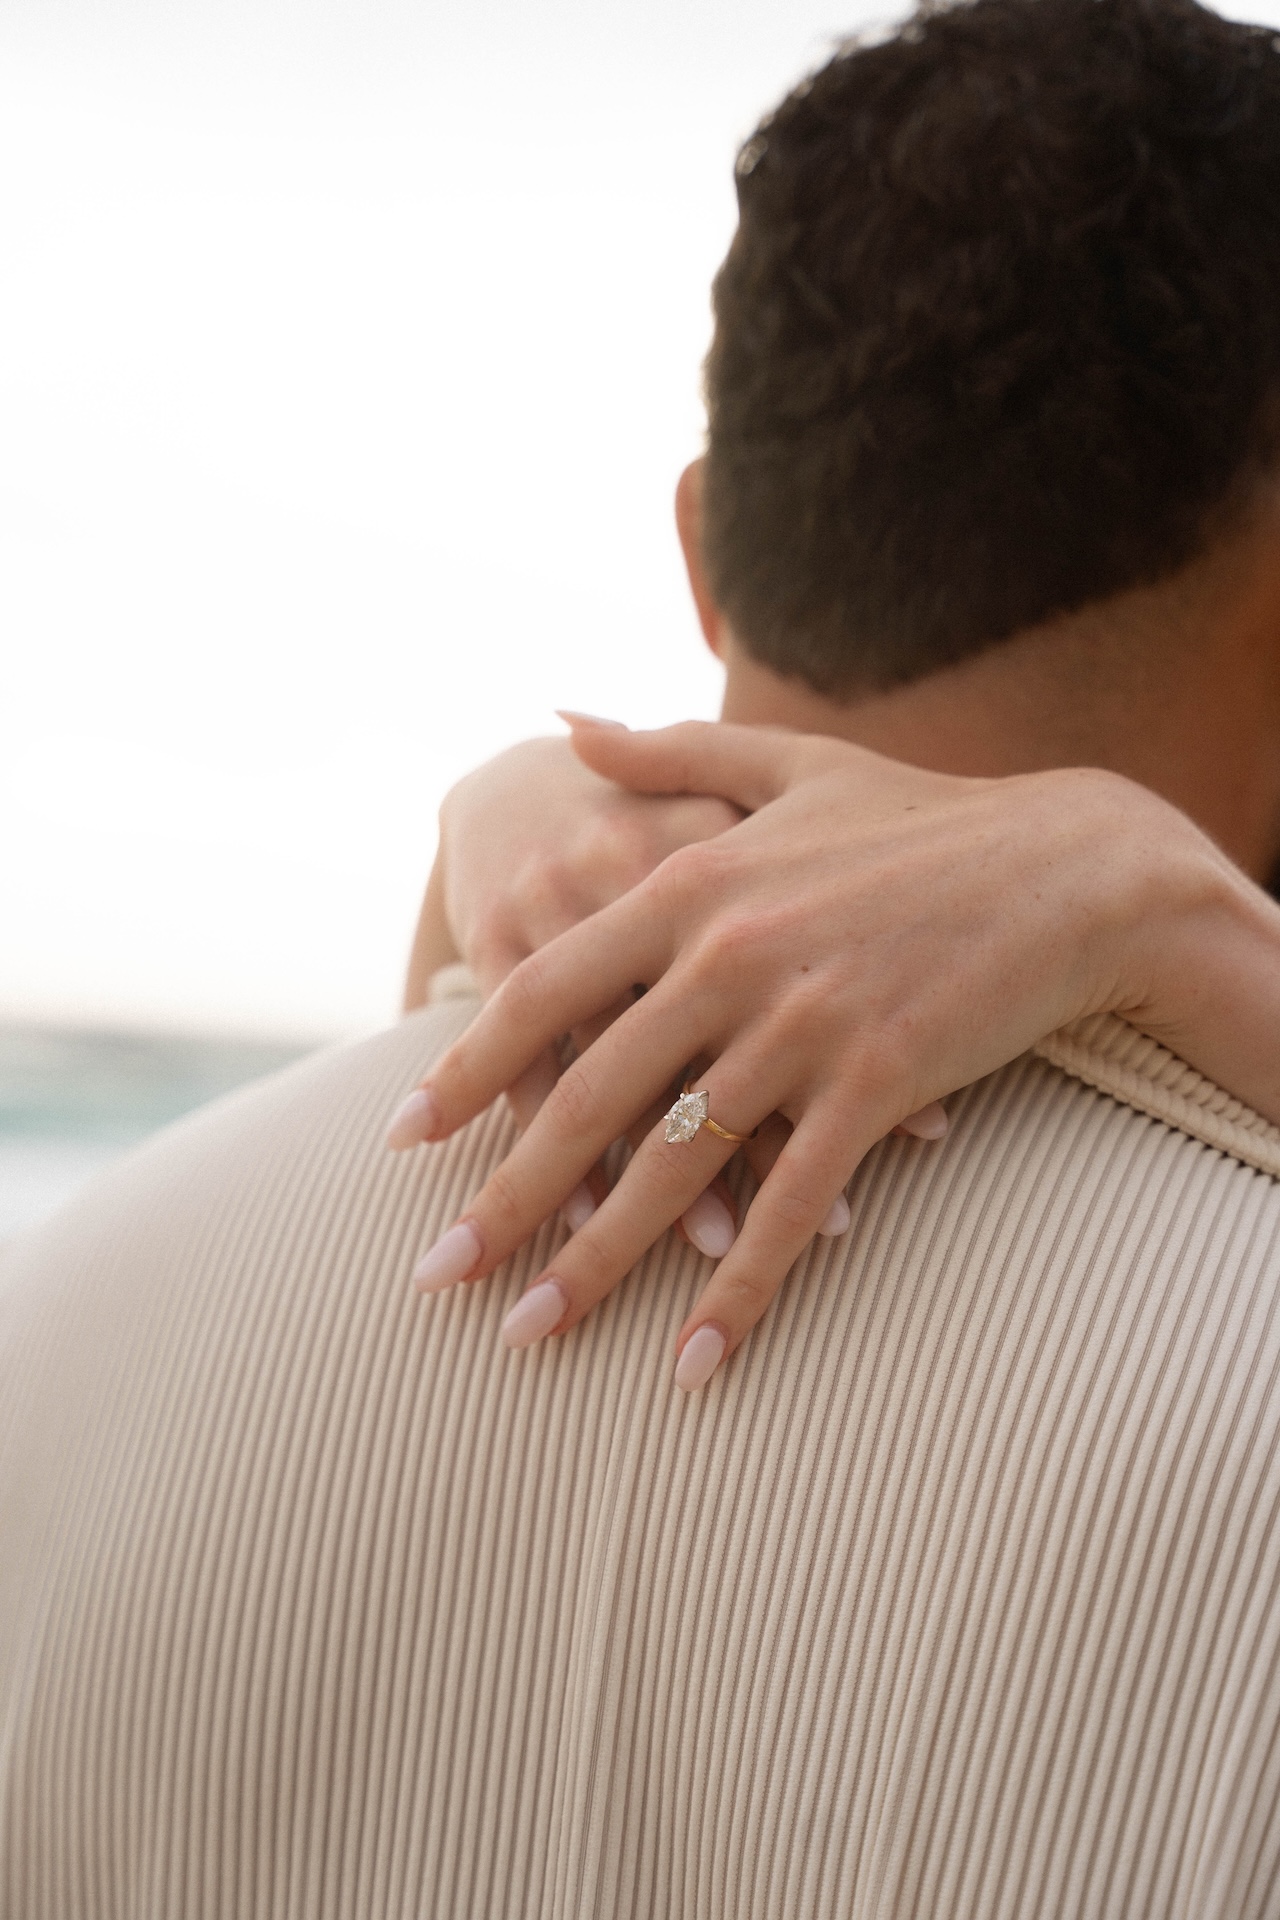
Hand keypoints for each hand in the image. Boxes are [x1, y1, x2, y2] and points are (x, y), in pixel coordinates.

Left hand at [394, 719, 1277, 1389]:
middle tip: (433, 1278)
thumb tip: (559, 719)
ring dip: (595, 1264)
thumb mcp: (786, 766)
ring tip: (530, 1335)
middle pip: (586, 1098)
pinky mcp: (877, 1083)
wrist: (1069, 864)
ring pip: (673, 1167)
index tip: (404, 1138)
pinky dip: (740, 1289)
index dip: (465, 1070)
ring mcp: (802, 1025)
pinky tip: (694, 1362)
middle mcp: (727, 958)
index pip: (542, 990)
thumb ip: (662, 750)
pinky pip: (790, 1203)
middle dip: (502, 1200)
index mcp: (689, 886)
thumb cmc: (921, 817)